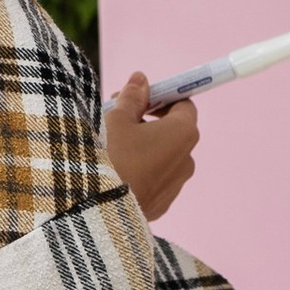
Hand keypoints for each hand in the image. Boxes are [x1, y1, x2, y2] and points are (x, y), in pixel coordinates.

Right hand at [103, 72, 197, 223]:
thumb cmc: (112, 157)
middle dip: (149, 121)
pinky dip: (142, 170)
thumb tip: (141, 79)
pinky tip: (118, 171)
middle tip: (119, 118)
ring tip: (114, 147)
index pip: (184, 104)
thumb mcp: (117, 119)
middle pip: (173, 130)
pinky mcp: (163, 203)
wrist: (101, 209)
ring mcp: (177, 184)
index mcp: (183, 132)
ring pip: (163, 155)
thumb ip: (132, 97)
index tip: (140, 100)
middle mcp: (187, 158)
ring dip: (145, 146)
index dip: (163, 98)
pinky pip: (156, 178)